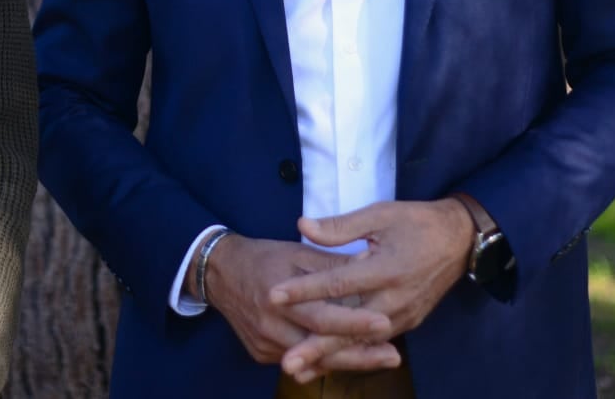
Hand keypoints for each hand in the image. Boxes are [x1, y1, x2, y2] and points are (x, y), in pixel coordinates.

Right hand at [204, 233, 393, 366]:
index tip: (384, 323)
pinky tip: (351, 357)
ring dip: (347, 360)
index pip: (321, 315)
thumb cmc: (264, 257)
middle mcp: (270, 324)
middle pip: (319, 347)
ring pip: (312, 360)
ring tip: (382, 358)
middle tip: (394, 356)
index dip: (353, 321)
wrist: (220, 273)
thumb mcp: (296, 253)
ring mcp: (264, 343)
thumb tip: (369, 263)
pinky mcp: (260, 354)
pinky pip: (298, 361)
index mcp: (278, 294)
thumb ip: (331, 263)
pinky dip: (324, 360)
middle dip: (359, 354)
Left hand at [267, 199, 474, 380]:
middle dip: (317, 347)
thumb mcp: (380, 214)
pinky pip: (374, 342)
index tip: (274, 296)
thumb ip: (341, 225)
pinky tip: (328, 364)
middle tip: (287, 363)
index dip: (304, 290)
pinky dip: (351, 354)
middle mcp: (394, 299)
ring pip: (360, 342)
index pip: (337, 283)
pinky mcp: (407, 322)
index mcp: (386, 269)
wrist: (460, 240)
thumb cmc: (416, 222)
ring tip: (300, 371)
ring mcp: (403, 316)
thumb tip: (302, 226)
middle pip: (349, 327)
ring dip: (330, 358)